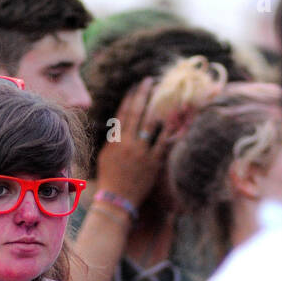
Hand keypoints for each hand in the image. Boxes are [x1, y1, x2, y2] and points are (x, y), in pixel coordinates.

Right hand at [92, 77, 171, 208]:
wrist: (116, 200)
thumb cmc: (110, 178)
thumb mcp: (106, 155)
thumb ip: (114, 138)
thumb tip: (120, 124)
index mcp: (115, 140)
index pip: (123, 113)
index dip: (129, 97)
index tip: (135, 86)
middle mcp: (128, 144)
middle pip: (137, 113)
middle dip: (143, 94)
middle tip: (149, 80)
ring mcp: (141, 153)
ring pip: (150, 124)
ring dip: (156, 106)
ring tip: (163, 93)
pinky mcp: (153, 163)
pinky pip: (163, 143)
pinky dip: (169, 130)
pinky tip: (175, 117)